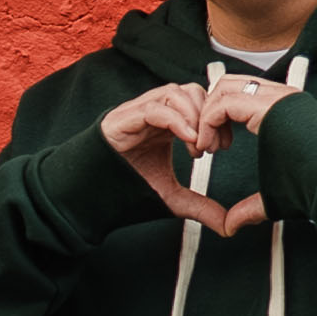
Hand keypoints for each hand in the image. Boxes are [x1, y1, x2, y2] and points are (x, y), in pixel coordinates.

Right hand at [94, 72, 271, 234]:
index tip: (223, 147)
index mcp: (167, 124)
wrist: (89, 196)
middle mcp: (154, 113)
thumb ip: (200, 206)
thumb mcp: (171, 198)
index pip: (200, 102)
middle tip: (213, 147)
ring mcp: (137, 113)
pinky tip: (187, 141)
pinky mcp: (123, 119)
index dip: (215, 120)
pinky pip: (154, 108)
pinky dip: (175, 120)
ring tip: (198, 147)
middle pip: (190, 91)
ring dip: (193, 117)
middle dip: (207, 116)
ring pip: (173, 93)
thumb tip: (227, 224)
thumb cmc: (125, 188)